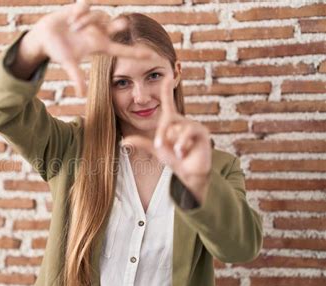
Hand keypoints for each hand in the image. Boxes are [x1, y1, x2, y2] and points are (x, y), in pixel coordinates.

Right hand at [28, 1, 156, 96]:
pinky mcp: (82, 9)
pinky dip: (80, 12)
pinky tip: (71, 18)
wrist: (43, 36)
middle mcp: (98, 32)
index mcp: (98, 46)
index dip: (136, 53)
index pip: (121, 50)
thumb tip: (81, 95)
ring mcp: (92, 20)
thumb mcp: (67, 64)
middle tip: (123, 23)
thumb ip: (76, 77)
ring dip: (85, 21)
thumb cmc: (56, 51)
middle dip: (119, 25)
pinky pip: (87, 6)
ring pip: (98, 16)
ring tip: (73, 27)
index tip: (152, 55)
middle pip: (116, 27)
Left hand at [122, 76, 212, 204]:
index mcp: (172, 122)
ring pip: (177, 127)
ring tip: (176, 152)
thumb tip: (123, 141)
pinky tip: (182, 153)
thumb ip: (141, 143)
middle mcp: (183, 120)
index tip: (167, 73)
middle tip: (160, 146)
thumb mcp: (156, 149)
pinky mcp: (202, 132)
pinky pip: (187, 132)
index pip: (168, 101)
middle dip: (162, 134)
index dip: (167, 88)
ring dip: (173, 142)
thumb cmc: (174, 159)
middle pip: (167, 119)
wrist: (188, 173)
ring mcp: (194, 125)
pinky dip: (181, 144)